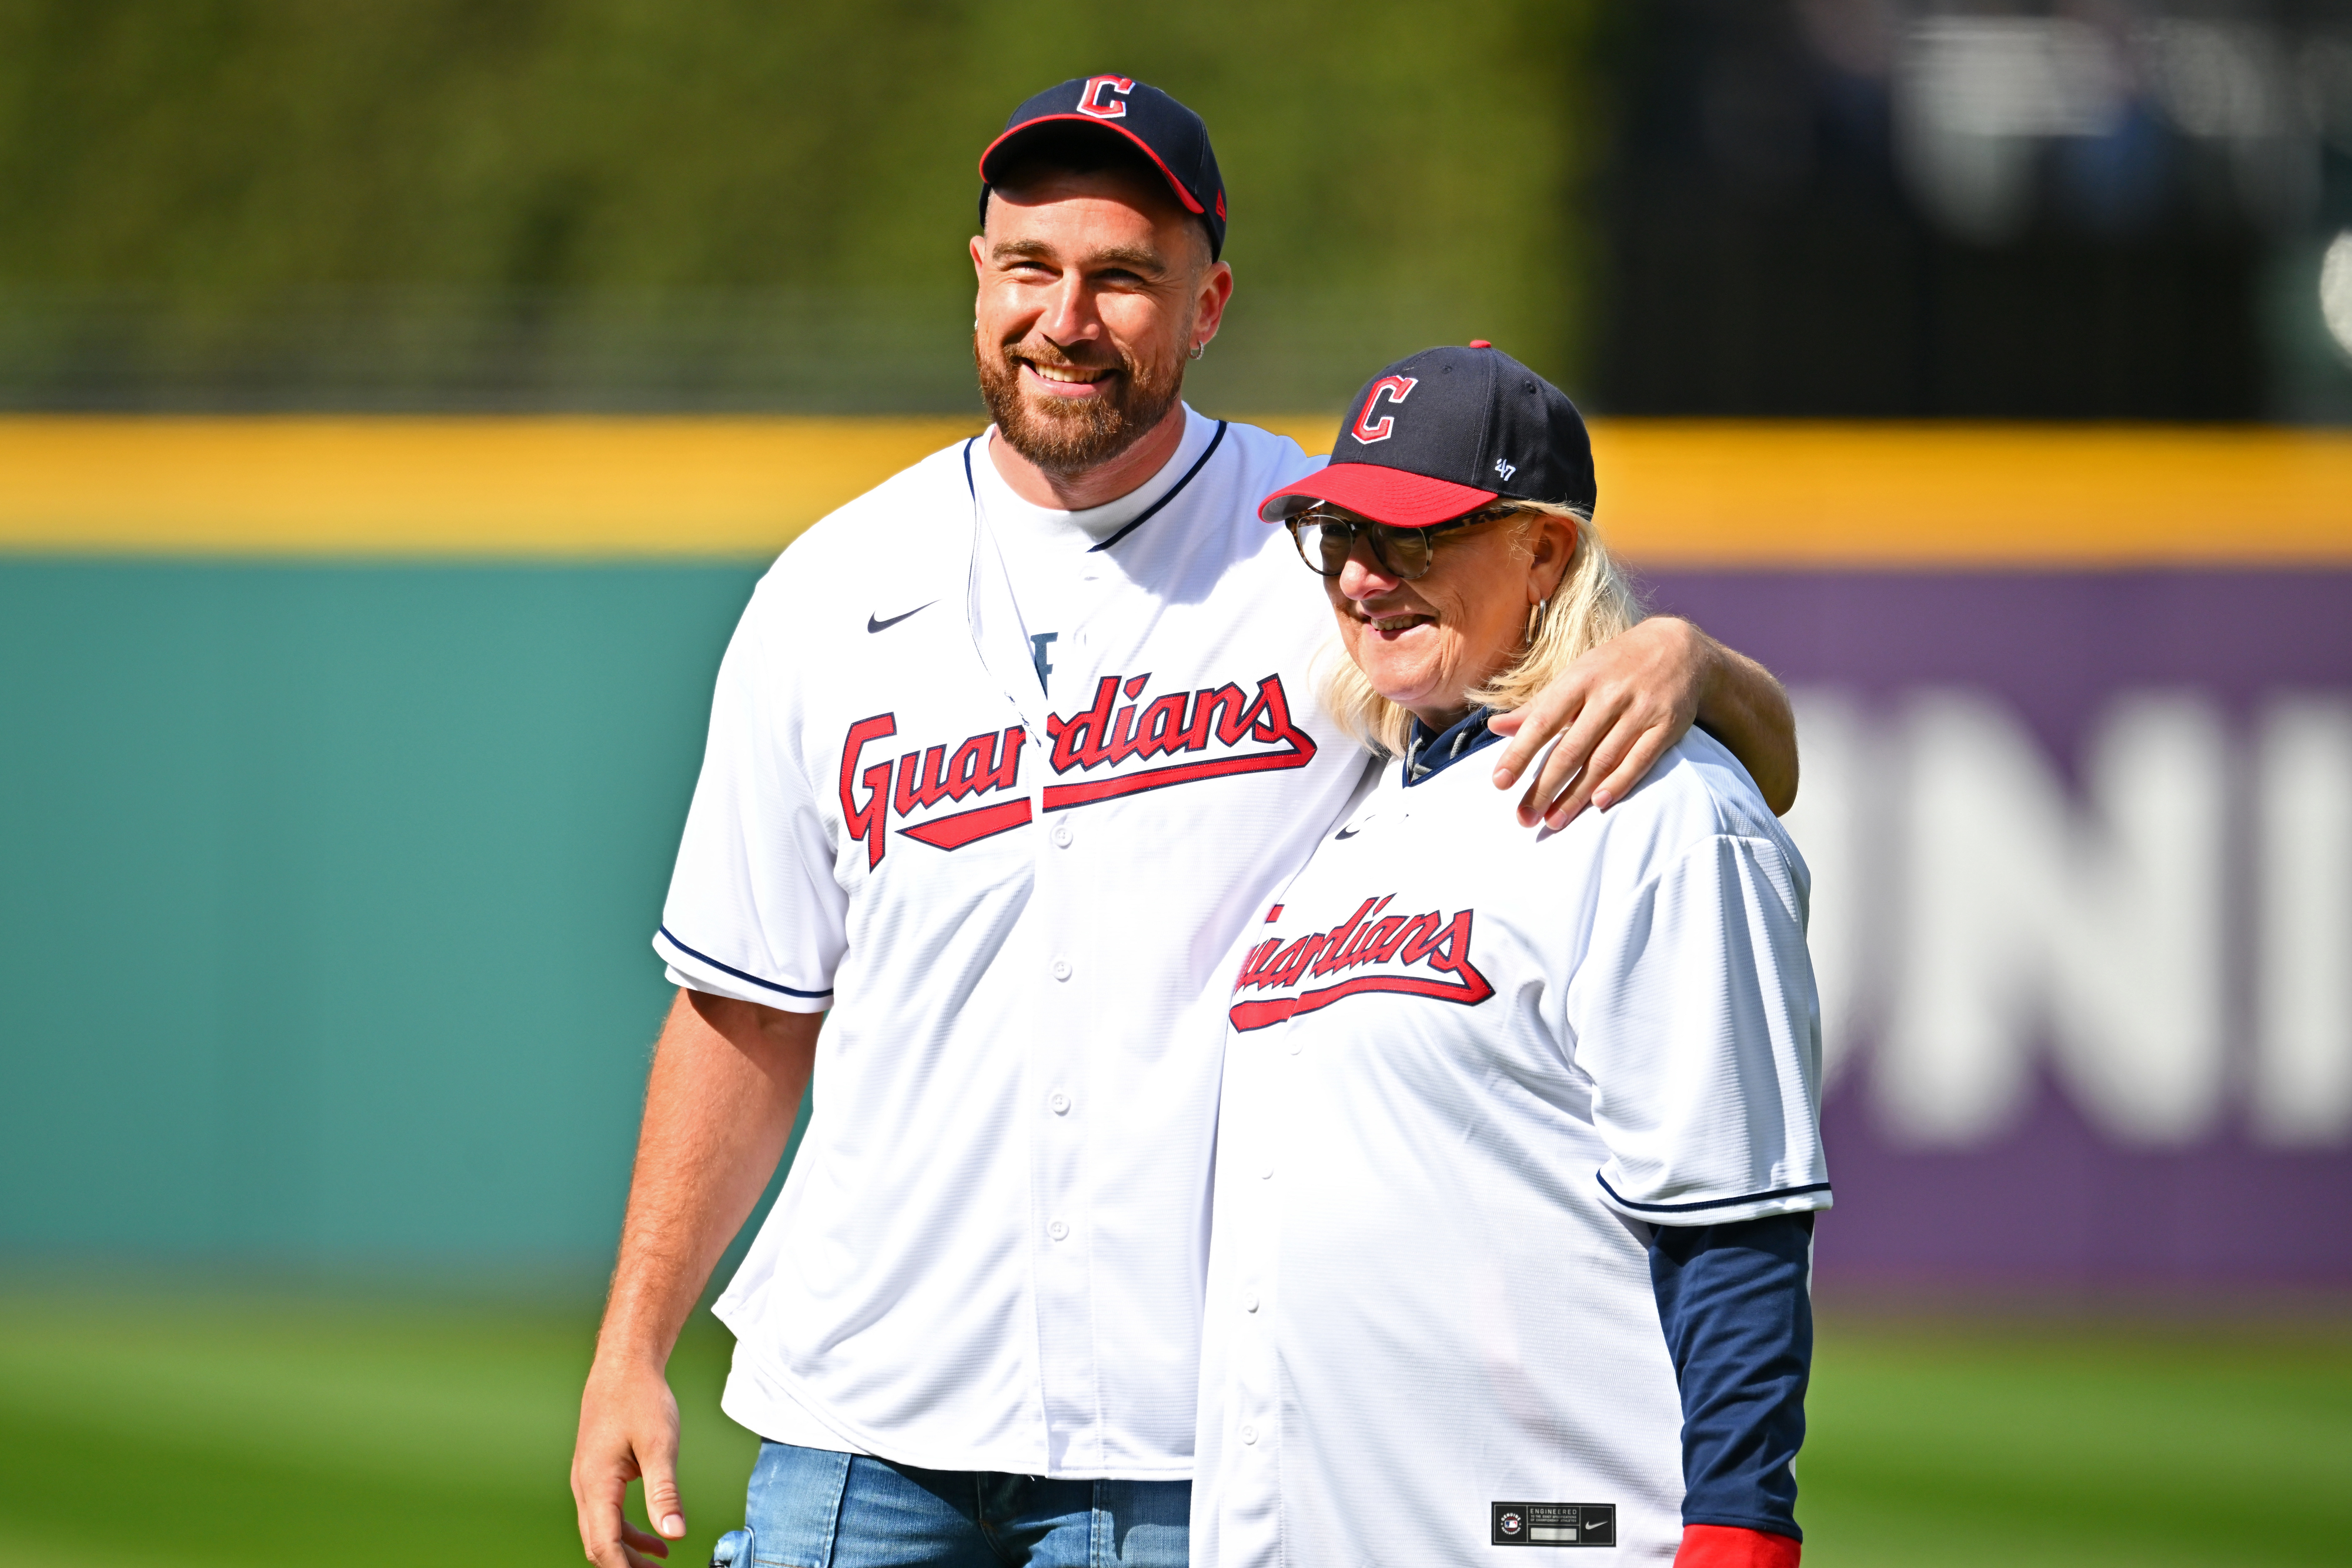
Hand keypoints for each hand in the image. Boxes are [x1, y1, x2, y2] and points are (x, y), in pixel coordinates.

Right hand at [573, 1355, 687, 1567]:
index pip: (604, 1543)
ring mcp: (589, 1481)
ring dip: (628, 1553)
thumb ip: (665, 1492)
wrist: (624, 1366)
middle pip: (599, 1544)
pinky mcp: (599, 1475)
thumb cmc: (641, 1399)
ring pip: (603, 1531)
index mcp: (596, 1484)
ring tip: (661, 1565)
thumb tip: (675, 1533)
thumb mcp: (660, 1445)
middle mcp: (585, 1487)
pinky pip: (609, 1515)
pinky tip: (657, 1538)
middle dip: (625, 1567)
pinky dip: (629, 1532)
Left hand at [1488, 616, 1714, 829]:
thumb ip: (1538, 706)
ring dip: (1576, 795)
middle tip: (1524, 818)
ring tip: (1553, 821)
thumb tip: (1495, 728)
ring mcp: (1640, 710)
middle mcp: (1609, 694)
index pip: (1543, 722)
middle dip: (1544, 787)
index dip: (1520, 753)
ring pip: (1603, 760)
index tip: (1499, 783)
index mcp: (1580, 679)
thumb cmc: (1614, 666)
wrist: (1679, 647)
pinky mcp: (1667, 726)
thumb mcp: (1575, 675)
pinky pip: (1640, 760)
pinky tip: (1599, 803)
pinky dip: (1620, 782)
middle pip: (1571, 749)